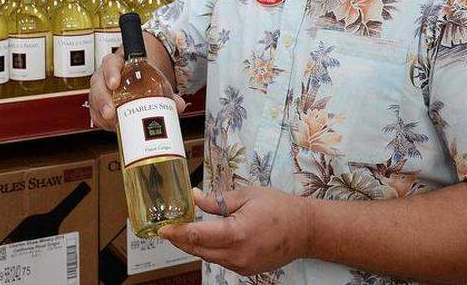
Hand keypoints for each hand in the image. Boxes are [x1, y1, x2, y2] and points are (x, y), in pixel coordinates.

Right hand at [87, 51, 185, 129]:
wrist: (138, 78)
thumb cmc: (142, 76)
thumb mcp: (153, 79)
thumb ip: (166, 91)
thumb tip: (178, 105)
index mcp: (118, 63)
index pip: (110, 63)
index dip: (110, 73)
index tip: (115, 84)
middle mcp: (105, 75)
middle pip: (98, 83)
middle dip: (102, 99)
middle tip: (111, 112)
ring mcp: (100, 89)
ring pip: (94, 99)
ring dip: (101, 112)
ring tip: (112, 122)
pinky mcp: (99, 104)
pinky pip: (95, 112)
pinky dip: (101, 120)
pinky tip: (110, 126)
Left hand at [159, 186, 312, 276]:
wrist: (305, 230)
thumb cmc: (279, 209)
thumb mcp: (247, 196)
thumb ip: (217, 201)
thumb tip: (195, 197)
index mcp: (236, 233)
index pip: (197, 235)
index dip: (177, 232)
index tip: (162, 229)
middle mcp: (237, 254)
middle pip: (198, 250)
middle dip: (181, 240)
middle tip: (167, 228)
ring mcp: (241, 265)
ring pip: (208, 257)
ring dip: (194, 246)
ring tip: (183, 231)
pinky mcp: (245, 269)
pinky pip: (220, 260)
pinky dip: (210, 250)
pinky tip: (206, 239)